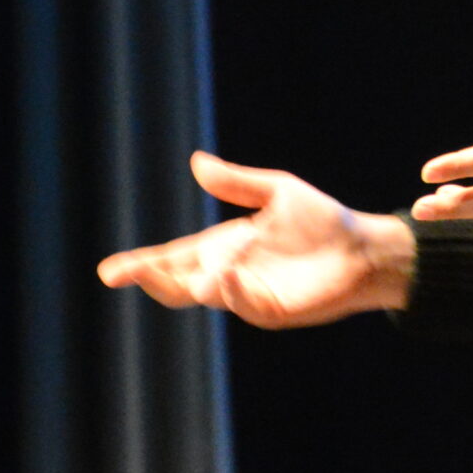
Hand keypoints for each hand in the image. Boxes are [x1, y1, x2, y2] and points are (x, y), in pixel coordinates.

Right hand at [97, 151, 414, 327]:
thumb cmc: (323, 221)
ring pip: (205, 296)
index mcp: (225, 247)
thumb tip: (196, 162)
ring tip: (183, 272)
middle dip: (149, 278)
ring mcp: (249, 295)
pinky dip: (228, 291)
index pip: (174, 256)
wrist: (363, 247)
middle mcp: (230, 274)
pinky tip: (220, 278)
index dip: (142, 263)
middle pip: (177, 283)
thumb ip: (237, 182)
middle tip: (122, 273)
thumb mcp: (276, 191)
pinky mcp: (272, 310)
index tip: (109, 270)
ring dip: (189, 283)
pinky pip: (242, 303)